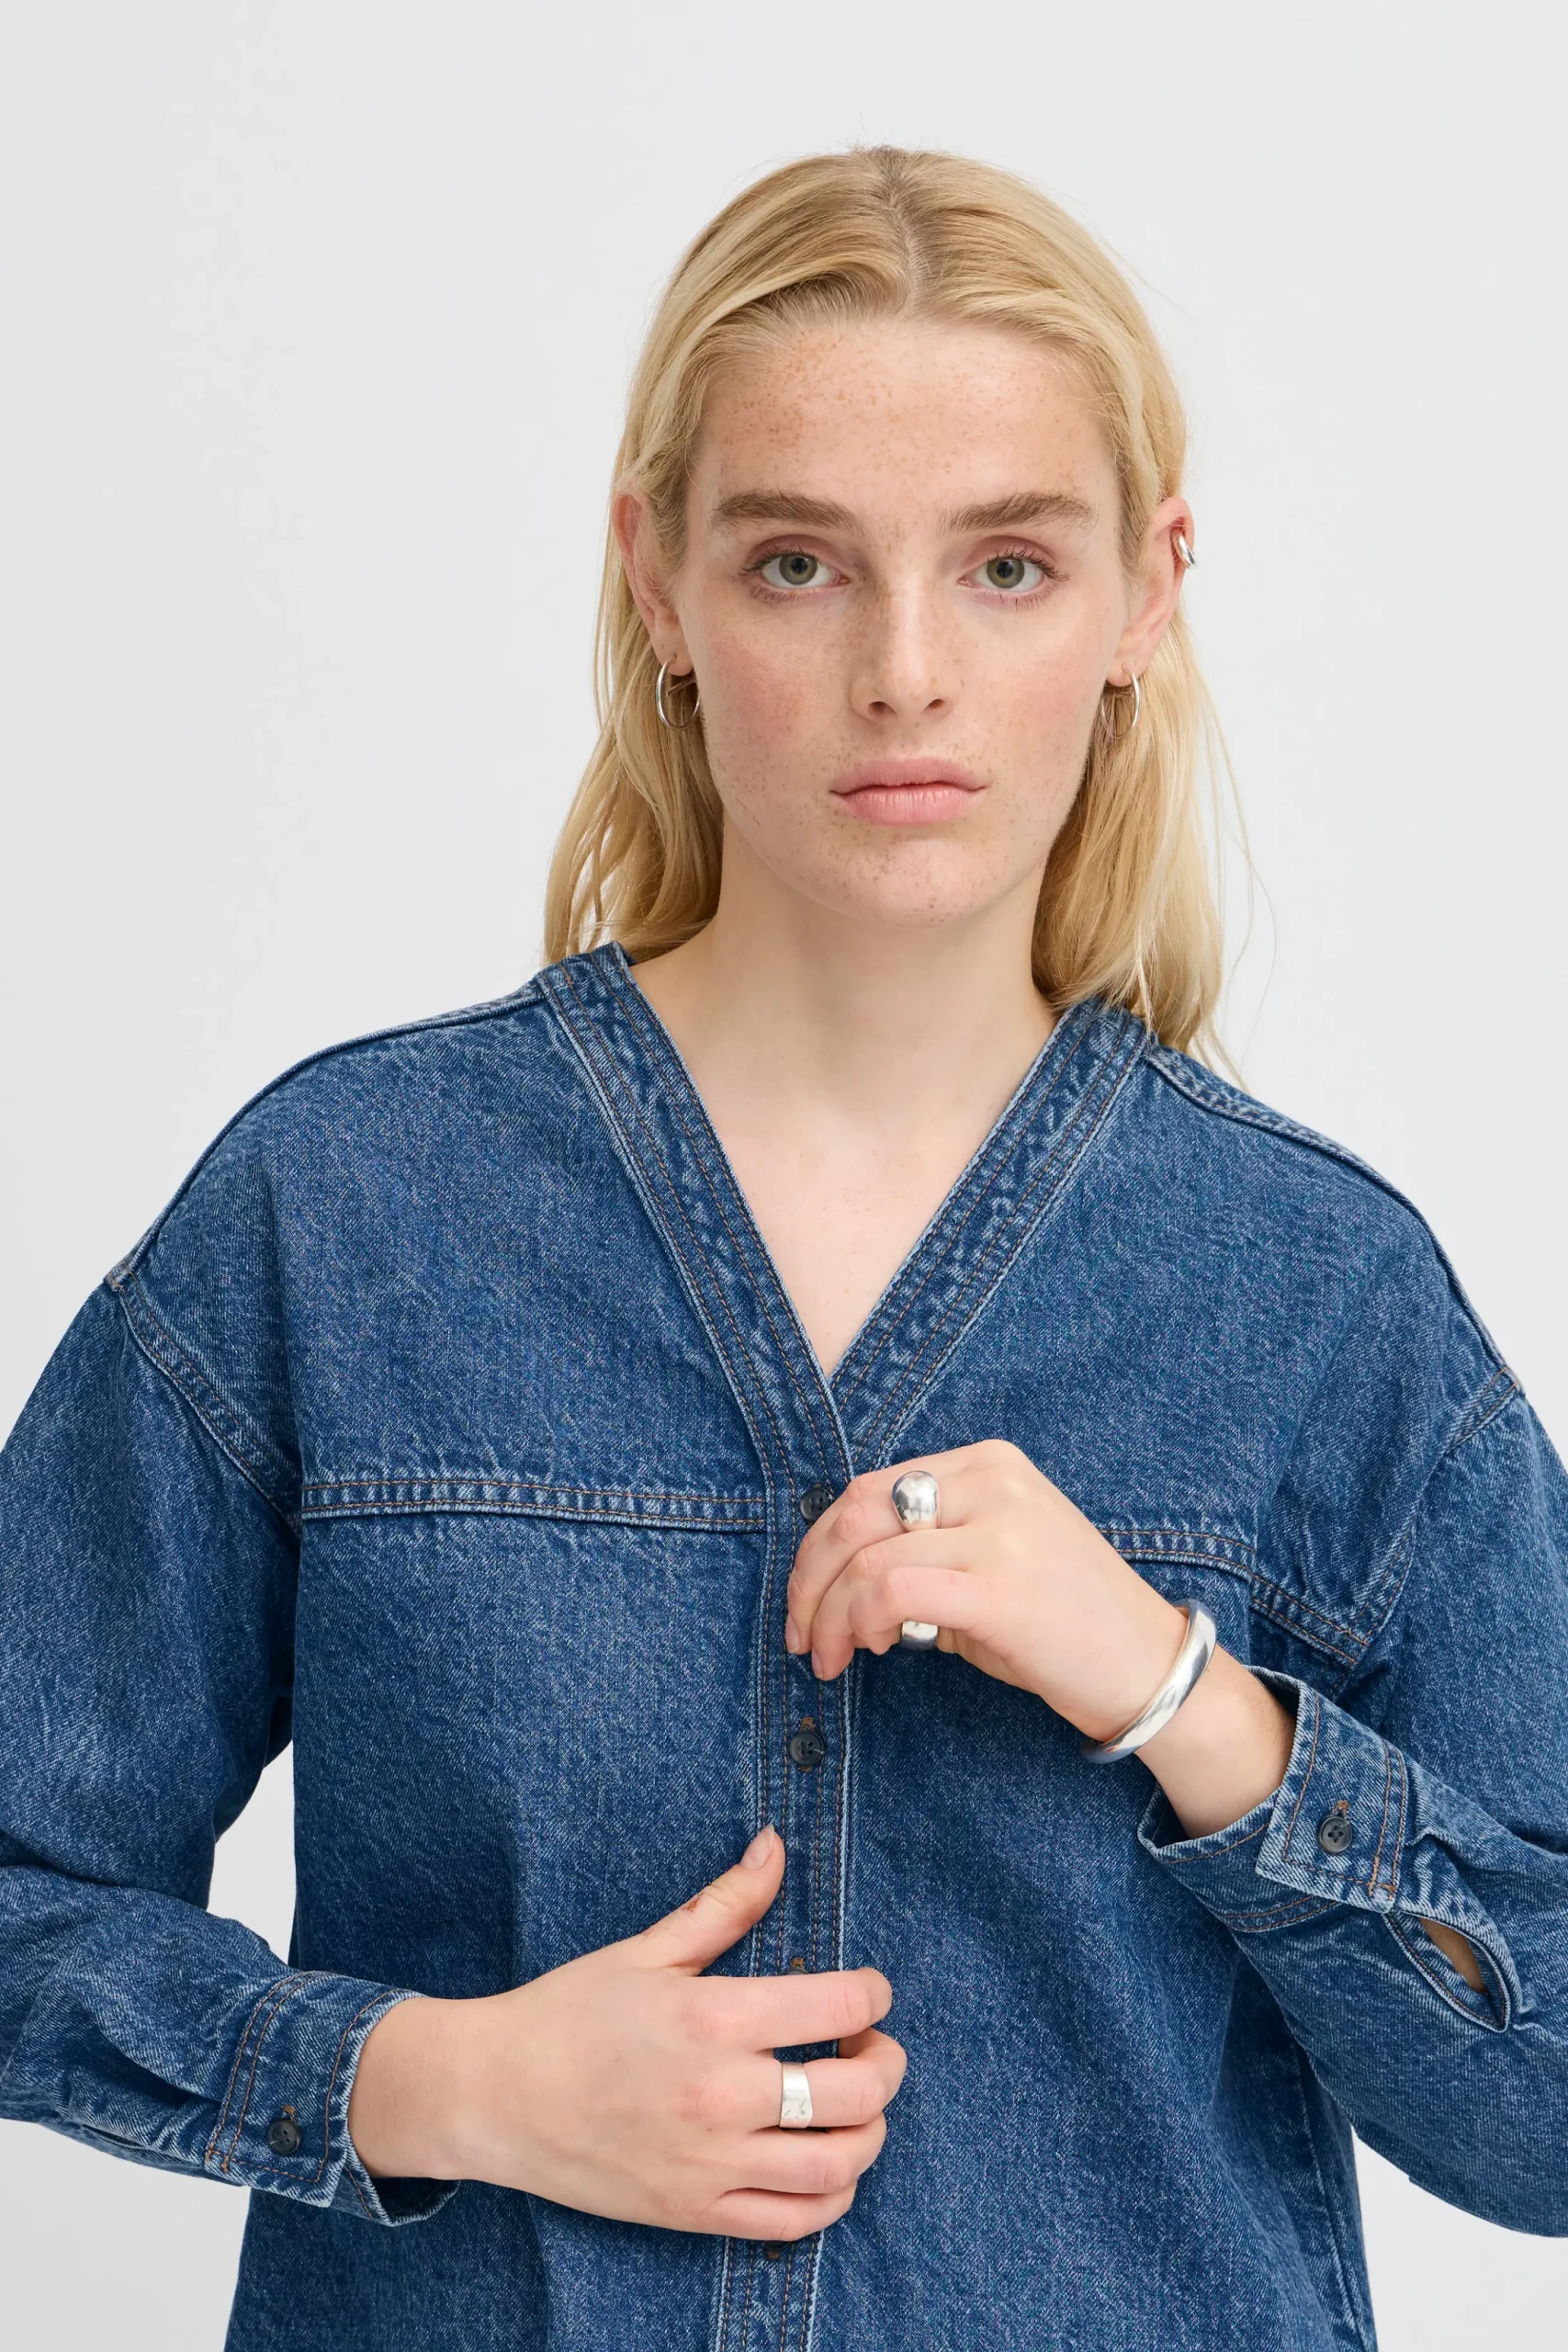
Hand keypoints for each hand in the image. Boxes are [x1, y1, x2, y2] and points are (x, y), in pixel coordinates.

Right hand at [347, 1825, 904, 2241]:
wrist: (493, 2096)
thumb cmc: (568, 2013)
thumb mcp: (647, 1950)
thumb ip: (725, 1904)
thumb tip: (777, 1847)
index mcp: (712, 2020)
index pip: (839, 2008)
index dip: (873, 1993)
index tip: (867, 1990)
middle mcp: (721, 2098)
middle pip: (858, 2093)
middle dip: (886, 2062)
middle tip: (870, 2044)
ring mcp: (710, 2165)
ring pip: (839, 2165)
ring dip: (871, 2131)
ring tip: (856, 2103)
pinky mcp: (695, 2214)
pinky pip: (794, 2222)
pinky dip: (832, 2195)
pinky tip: (825, 2160)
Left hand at [786, 1441, 1294, 1835]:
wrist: (1148, 1666)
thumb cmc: (1064, 1620)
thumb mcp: (992, 1558)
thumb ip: (924, 1549)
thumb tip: (839, 1581)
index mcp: (988, 1463)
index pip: (870, 1488)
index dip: (820, 1547)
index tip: (806, 1599)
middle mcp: (992, 1483)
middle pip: (856, 1512)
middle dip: (810, 1578)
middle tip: (800, 1634)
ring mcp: (1000, 1531)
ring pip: (867, 1558)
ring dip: (829, 1615)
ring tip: (830, 1657)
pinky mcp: (1000, 1588)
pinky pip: (893, 1592)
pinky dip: (860, 1622)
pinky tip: (869, 1650)